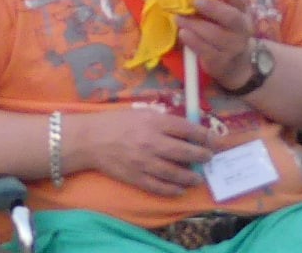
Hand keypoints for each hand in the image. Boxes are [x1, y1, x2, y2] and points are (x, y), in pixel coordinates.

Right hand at [70, 108, 215, 197]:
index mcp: (153, 122)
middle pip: (186, 151)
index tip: (213, 139)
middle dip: (202, 156)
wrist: (89, 139)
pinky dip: (173, 190)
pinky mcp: (137, 178)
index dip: (203, 135)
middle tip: (208, 158)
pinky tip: (180, 189)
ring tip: (197, 178)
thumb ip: (162, 120)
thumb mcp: (139, 112)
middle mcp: (151, 142)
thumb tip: (185, 129)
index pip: (186, 128)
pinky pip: (160, 187)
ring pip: (176, 173)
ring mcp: (144, 162)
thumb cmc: (115, 122)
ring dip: (191, 177)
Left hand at [177, 0, 258, 91]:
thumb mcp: (226, 13)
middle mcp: (242, 28)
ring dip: (196, 25)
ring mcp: (233, 47)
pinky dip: (194, 42)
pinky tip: (183, 33)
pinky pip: (207, 51)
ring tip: (178, 17)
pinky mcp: (221, 61)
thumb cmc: (225, 29)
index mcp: (243, 11)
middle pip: (232, 18)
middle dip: (213, 8)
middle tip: (196, 0)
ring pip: (216, 35)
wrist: (236, 64)